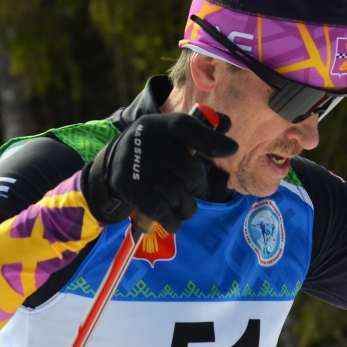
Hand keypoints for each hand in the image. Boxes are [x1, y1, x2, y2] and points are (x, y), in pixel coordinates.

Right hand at [82, 111, 237, 232]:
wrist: (113, 164)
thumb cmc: (154, 146)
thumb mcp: (175, 131)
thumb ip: (203, 136)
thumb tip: (232, 147)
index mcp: (168, 125)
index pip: (191, 129)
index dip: (213, 142)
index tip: (232, 149)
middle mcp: (155, 144)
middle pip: (193, 176)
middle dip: (194, 187)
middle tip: (184, 187)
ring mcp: (145, 169)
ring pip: (182, 199)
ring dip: (184, 207)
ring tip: (176, 203)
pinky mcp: (135, 191)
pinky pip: (165, 214)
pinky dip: (173, 221)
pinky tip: (171, 219)